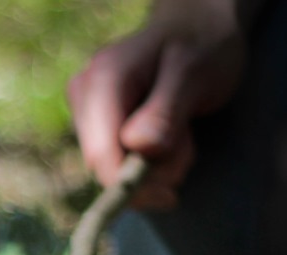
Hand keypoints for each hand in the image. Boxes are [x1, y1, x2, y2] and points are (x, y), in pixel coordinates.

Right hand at [68, 4, 250, 208]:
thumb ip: (166, 109)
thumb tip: (137, 145)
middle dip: (149, 172)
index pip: (100, 153)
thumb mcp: (194, 72)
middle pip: (104, 165)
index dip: (129, 184)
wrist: (199, 26)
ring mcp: (87, 111)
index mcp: (103, 78)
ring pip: (112, 169)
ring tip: (183, 135)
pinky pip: (117, 164)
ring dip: (154, 168)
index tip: (169, 196)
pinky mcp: (96, 127)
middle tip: (188, 149)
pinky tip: (168, 139)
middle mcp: (84, 94)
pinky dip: (149, 163)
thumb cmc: (202, 42)